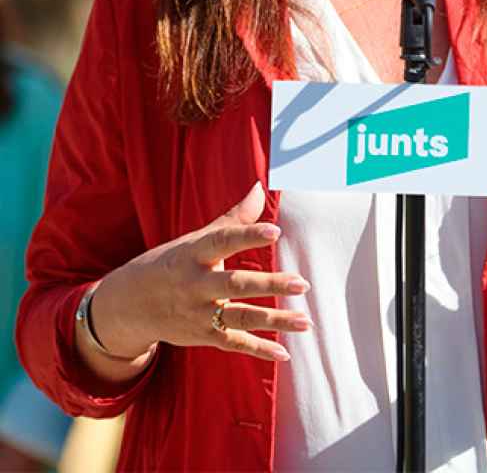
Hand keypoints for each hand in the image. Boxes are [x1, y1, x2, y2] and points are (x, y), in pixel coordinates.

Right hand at [89, 182, 310, 366]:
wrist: (126, 305)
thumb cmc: (171, 264)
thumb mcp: (194, 241)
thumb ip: (232, 219)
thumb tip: (259, 188)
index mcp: (193, 254)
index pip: (222, 242)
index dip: (248, 236)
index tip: (275, 231)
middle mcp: (195, 285)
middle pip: (235, 284)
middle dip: (269, 285)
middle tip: (303, 283)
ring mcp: (198, 313)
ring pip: (240, 317)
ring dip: (275, 321)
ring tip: (306, 321)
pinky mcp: (201, 336)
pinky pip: (233, 343)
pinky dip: (258, 350)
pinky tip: (285, 352)